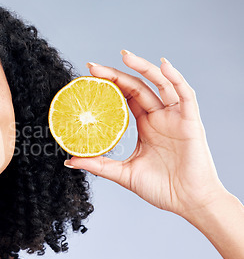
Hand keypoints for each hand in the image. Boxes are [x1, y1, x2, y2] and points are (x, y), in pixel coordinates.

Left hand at [65, 50, 227, 218]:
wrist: (189, 203)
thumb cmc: (162, 188)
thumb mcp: (123, 174)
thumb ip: (99, 165)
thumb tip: (69, 161)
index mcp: (145, 125)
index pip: (124, 97)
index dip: (108, 85)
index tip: (87, 77)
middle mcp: (159, 117)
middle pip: (137, 87)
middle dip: (115, 74)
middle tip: (92, 67)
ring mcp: (175, 117)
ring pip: (160, 84)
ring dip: (143, 68)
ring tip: (124, 55)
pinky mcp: (190, 121)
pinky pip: (185, 94)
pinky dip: (175, 78)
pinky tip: (163, 65)